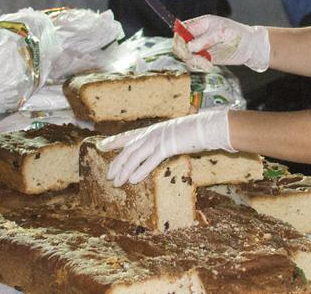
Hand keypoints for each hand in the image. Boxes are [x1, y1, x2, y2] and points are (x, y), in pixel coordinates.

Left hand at [98, 109, 233, 185]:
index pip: (130, 135)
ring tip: (117, 182)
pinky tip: (133, 180)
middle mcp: (153, 133)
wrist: (208, 126)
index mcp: (154, 129)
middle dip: (117, 162)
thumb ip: (166, 141)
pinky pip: (150, 161)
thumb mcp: (176, 134)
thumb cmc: (196, 131)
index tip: (102, 146)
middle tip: (108, 175)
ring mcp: (159, 139)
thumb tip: (160, 150)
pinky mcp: (167, 146)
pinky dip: (140, 171)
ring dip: (124, 170)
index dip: (115, 141)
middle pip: (128, 149)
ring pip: (135, 156)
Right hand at [173, 14, 269, 71]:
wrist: (251, 47)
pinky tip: (208, 66)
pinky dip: (198, 66)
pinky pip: (194, 63)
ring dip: (192, 61)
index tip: (183, 48)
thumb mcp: (223, 33)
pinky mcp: (205, 58)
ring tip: (205, 63)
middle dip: (184, 52)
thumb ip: (206, 39)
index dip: (179, 38)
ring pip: (186, 55)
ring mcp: (201, 47)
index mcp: (201, 24)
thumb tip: (189, 47)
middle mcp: (198, 35)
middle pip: (180, 44)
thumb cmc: (239, 34)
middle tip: (192, 57)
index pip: (182, 29)